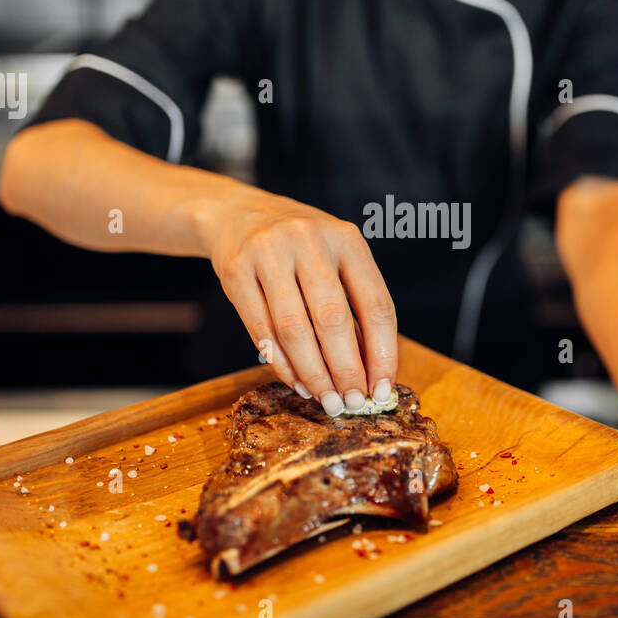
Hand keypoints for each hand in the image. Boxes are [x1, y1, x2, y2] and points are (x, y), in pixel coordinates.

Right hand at [205, 185, 396, 415]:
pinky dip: (281, 363)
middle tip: (352, 403)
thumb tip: (372, 371)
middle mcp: (309, 241)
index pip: (375, 304)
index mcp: (346, 239)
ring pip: (294, 329)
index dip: (382, 353)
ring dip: (313, 373)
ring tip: (326, 400)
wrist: (239, 214)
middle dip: (346, 370)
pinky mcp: (235, 270)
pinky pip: (261, 329)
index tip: (382, 389)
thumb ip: (355, 305)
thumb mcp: (335, 258)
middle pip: (333, 320)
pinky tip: (296, 382)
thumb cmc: (301, 247)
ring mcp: (268, 253)